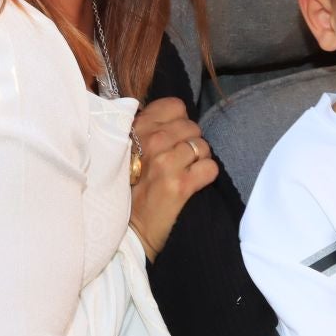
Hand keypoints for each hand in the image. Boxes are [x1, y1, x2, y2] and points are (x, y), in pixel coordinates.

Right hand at [127, 97, 217, 258]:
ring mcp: (166, 163)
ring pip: (203, 146)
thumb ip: (145, 130)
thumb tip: (173, 118)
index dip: (179, 121)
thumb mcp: (125, 150)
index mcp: (137, 129)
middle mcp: (151, 141)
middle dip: (191, 142)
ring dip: (199, 160)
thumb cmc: (126, 188)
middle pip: (192, 127)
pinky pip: (210, 168)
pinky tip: (193, 183)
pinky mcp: (180, 185)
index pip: (175, 106)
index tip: (173, 136)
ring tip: (185, 172)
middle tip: (179, 160)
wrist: (127, 229)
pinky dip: (206, 176)